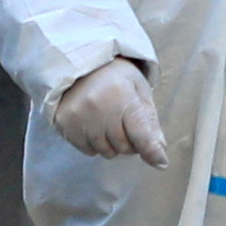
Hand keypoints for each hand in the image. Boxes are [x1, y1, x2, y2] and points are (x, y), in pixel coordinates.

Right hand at [47, 56, 167, 165]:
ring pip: (105, 151)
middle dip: (129, 142)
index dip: (152, 151)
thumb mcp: (139, 89)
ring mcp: (79, 116)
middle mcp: (99, 107)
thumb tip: (159, 150)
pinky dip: (94, 144)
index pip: (140, 132)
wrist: (79, 63)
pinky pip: (87, 150)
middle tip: (125, 125)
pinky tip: (93, 125)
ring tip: (108, 123)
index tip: (161, 162)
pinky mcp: (64, 123)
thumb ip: (149, 120)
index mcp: (123, 95)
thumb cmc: (115, 77)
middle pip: (123, 147)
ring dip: (111, 144)